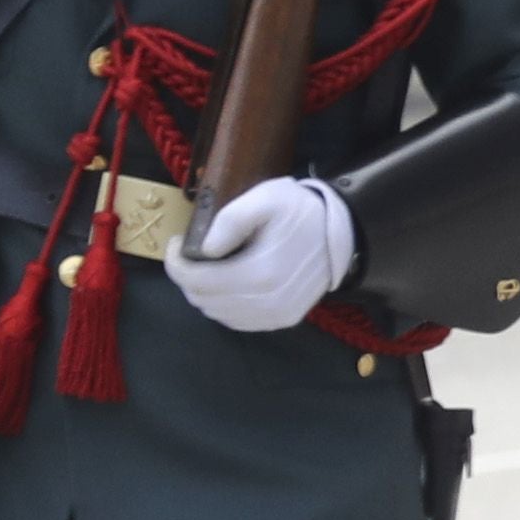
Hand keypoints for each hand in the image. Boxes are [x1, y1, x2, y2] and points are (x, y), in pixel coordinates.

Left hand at [166, 177, 354, 335]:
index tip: (176, 243)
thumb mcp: (265, 198)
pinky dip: (224, 305)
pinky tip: (229, 284)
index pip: (195, 279)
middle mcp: (266, 302)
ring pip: (217, 313)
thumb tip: (204, 248)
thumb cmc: (301, 212)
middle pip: (202, 299)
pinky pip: (237, 321)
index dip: (175, 263)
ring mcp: (275, 315)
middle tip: (191, 254)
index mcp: (258, 272)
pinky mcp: (283, 319)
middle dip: (187, 277)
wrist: (344, 234)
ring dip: (205, 292)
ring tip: (210, 267)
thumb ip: (231, 220)